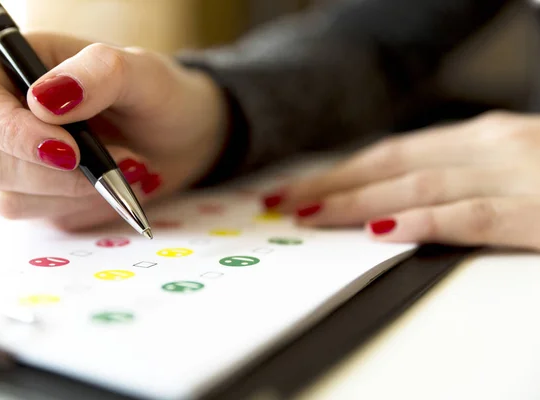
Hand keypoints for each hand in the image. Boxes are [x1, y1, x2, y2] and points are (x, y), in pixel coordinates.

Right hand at [0, 33, 226, 230]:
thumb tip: (42, 100)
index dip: (8, 131)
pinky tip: (116, 187)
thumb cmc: (159, 96)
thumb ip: (98, 73)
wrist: (184, 139)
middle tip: (118, 160)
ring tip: (128, 167)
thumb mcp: (142, 72)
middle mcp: (5, 116)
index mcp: (13, 68)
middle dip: (53, 174)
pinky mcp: (40, 197)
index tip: (68, 150)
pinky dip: (83, 206)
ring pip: (9, 199)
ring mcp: (19, 162)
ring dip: (75, 192)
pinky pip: (42, 217)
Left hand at [262, 111, 539, 251]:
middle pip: (393, 163)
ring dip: (358, 200)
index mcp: (485, 135)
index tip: (302, 184)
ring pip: (420, 183)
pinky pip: (473, 216)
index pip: (394, 150)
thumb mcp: (512, 161)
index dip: (343, 168)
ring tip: (311, 214)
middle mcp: (495, 144)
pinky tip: (382, 230)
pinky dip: (425, 221)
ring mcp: (519, 174)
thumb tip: (397, 196)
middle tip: (285, 199)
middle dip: (333, 182)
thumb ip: (460, 172)